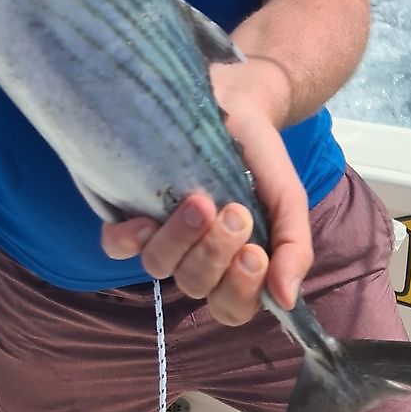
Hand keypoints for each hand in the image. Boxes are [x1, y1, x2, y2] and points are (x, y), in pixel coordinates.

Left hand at [101, 61, 312, 324]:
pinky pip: (116, 245)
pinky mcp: (130, 210)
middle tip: (234, 211)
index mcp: (233, 265)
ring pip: (159, 266)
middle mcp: (194, 257)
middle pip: (196, 287)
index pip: (231, 308)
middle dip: (215, 255)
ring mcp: (161, 235)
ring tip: (199, 201)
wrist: (236, 103)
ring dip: (180, 240)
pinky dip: (128, 240)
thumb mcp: (288, 198)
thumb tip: (285, 299)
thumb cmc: (260, 157)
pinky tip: (144, 220)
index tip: (254, 253)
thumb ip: (294, 247)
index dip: (239, 291)